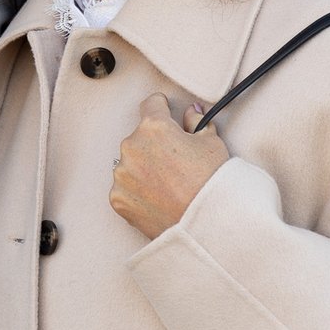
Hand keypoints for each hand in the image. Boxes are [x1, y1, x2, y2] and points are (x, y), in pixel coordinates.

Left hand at [111, 94, 229, 239]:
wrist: (206, 224)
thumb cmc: (212, 182)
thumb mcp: (212, 143)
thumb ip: (197, 122)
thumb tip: (191, 113)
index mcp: (154, 127)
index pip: (151, 104)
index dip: (162, 108)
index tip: (166, 114)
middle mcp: (131, 146)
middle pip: (140, 137)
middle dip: (155, 145)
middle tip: (176, 163)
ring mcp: (121, 174)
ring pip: (131, 163)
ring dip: (144, 169)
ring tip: (168, 186)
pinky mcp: (117, 198)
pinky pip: (125, 188)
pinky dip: (138, 191)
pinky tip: (158, 200)